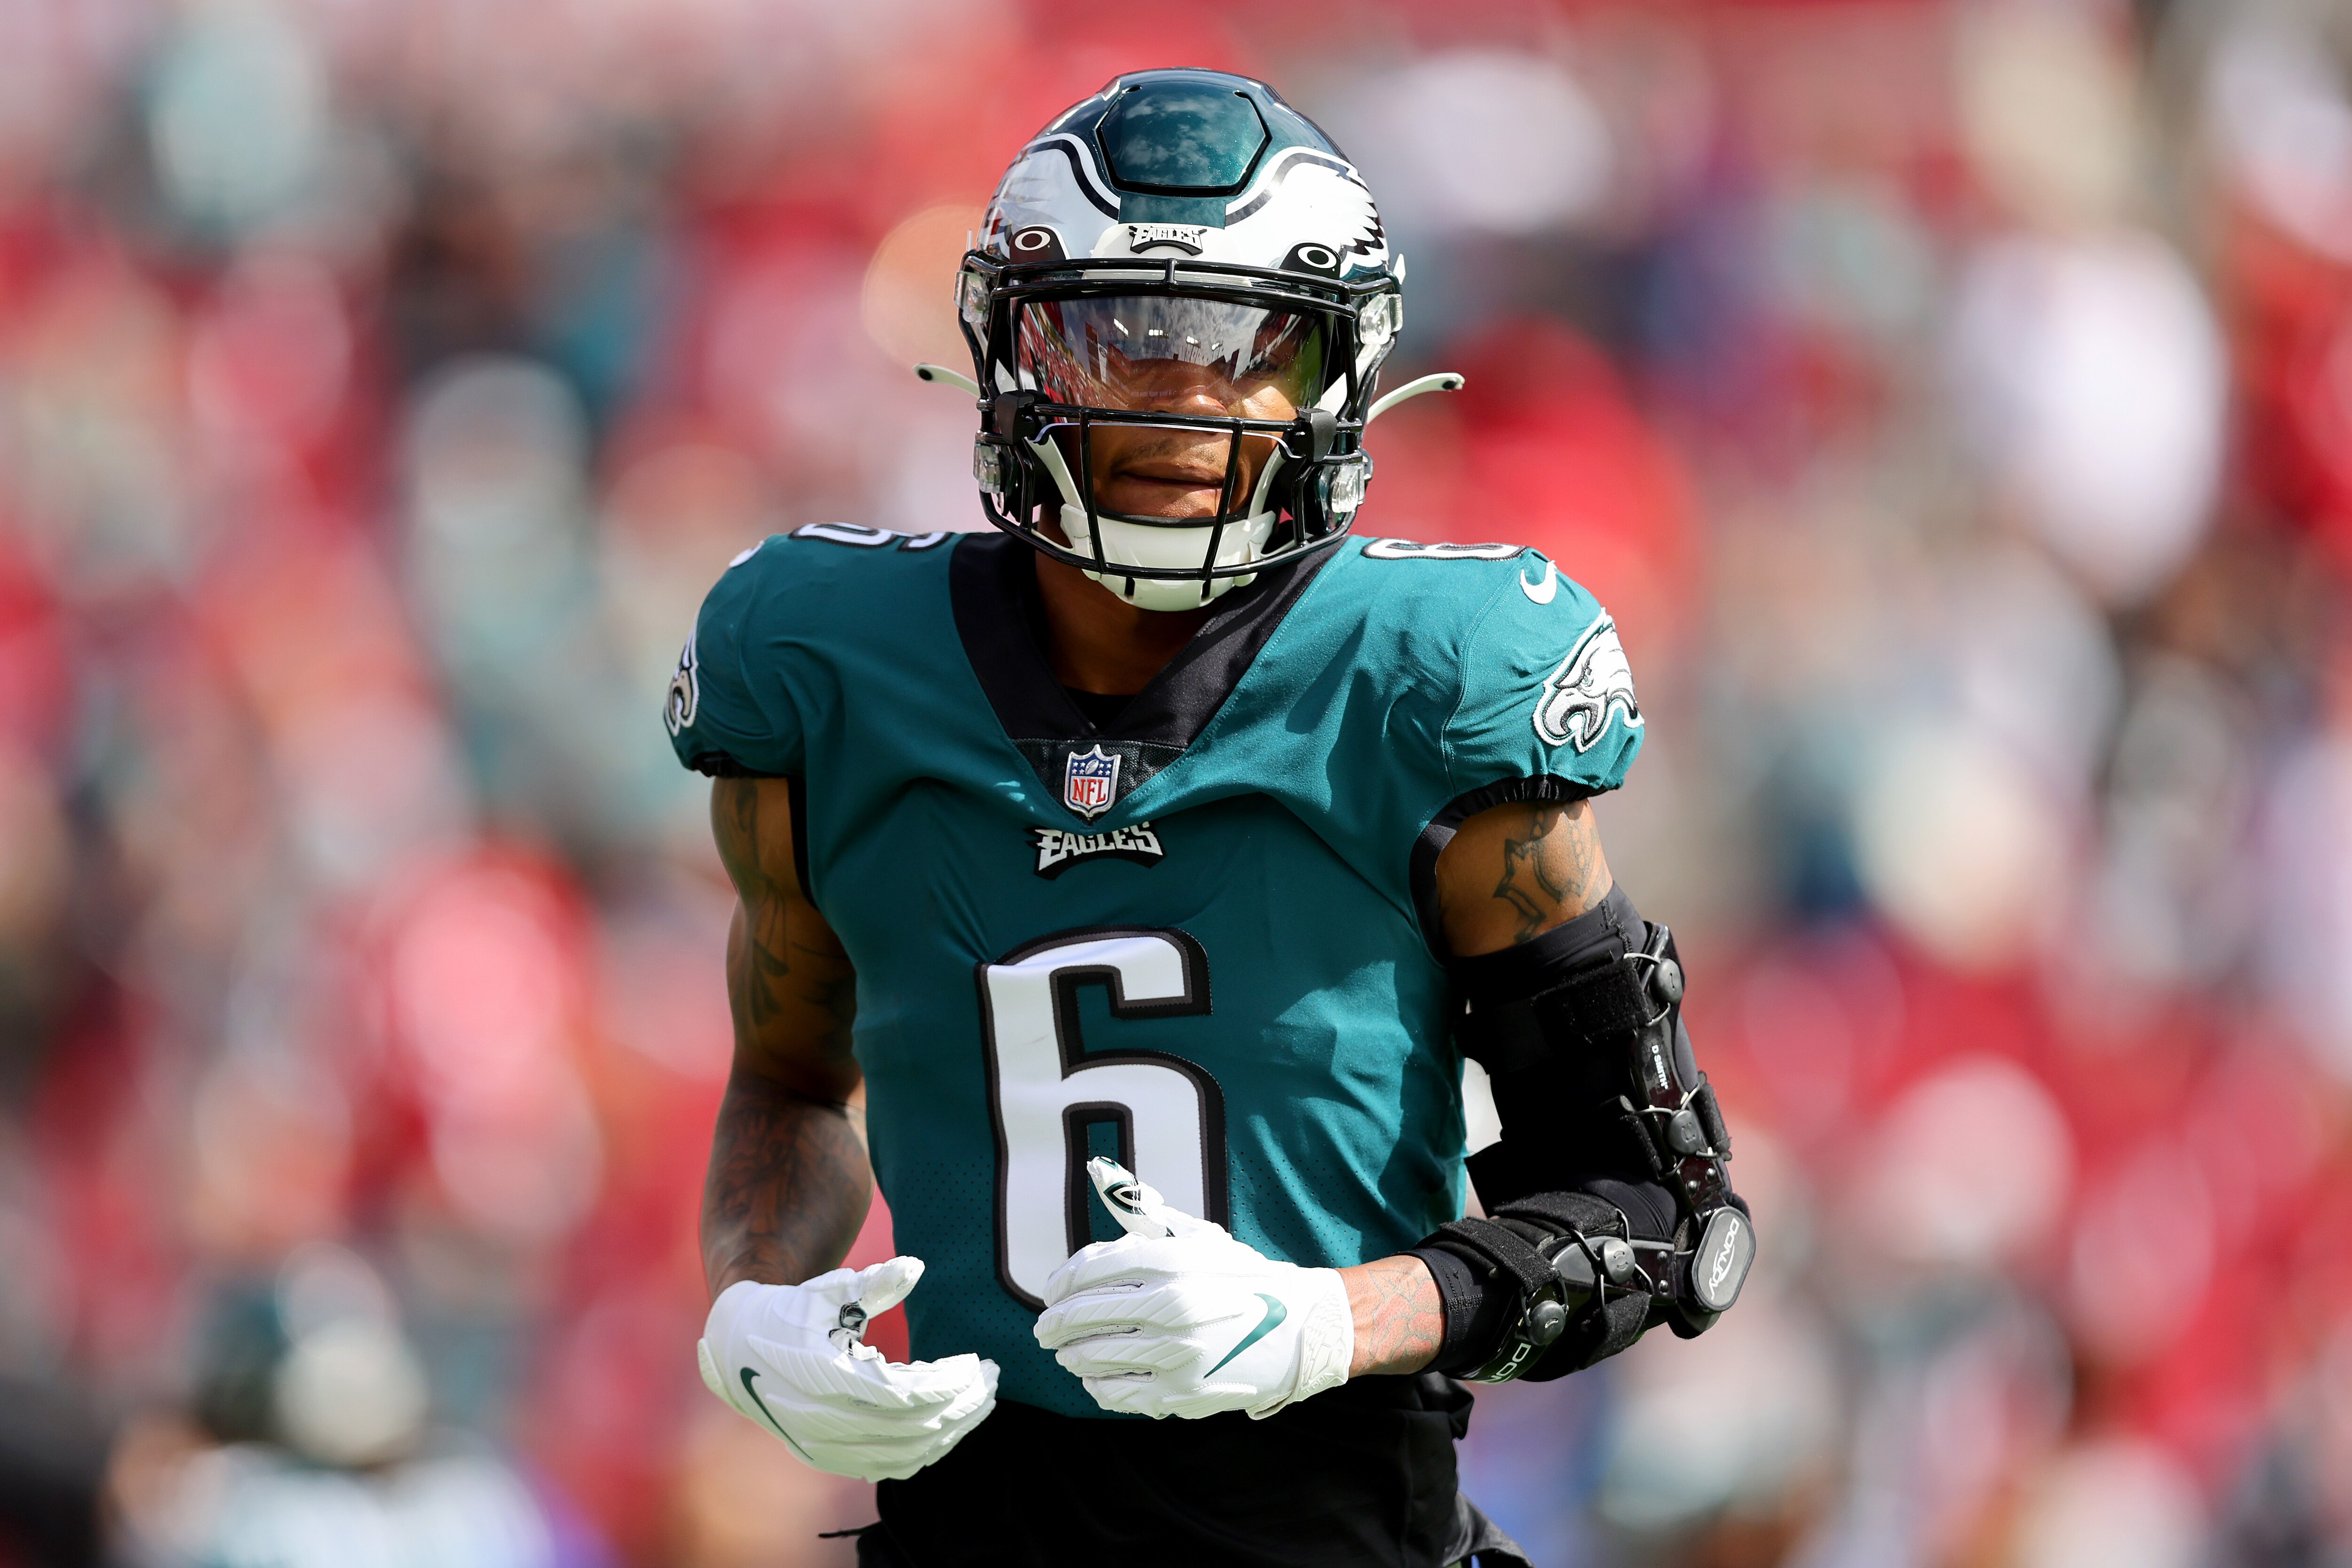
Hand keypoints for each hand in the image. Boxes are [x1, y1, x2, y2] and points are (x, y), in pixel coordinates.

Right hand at [697, 1257, 996, 1481]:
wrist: (739, 1351)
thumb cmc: (792, 1311)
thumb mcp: (828, 1290)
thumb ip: (873, 1282)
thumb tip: (915, 1267)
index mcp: (821, 1376)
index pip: (901, 1395)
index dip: (946, 1384)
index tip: (979, 1363)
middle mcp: (820, 1420)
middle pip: (911, 1429)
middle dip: (962, 1405)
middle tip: (993, 1379)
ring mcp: (823, 1445)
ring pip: (905, 1454)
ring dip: (951, 1430)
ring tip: (982, 1400)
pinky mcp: (828, 1457)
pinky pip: (889, 1467)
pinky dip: (926, 1451)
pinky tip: (950, 1425)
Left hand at [1031, 1159, 1351, 1420]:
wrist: (1301, 1328)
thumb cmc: (1242, 1277)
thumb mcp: (1197, 1236)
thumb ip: (1143, 1210)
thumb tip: (1098, 1171)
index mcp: (1172, 1261)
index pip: (1090, 1271)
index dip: (1061, 1283)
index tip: (1052, 1293)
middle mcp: (1171, 1305)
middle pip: (1083, 1316)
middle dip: (1055, 1324)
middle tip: (1045, 1329)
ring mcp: (1176, 1353)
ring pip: (1094, 1357)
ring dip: (1071, 1355)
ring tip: (1067, 1353)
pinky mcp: (1182, 1393)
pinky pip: (1118, 1391)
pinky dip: (1097, 1385)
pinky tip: (1096, 1378)